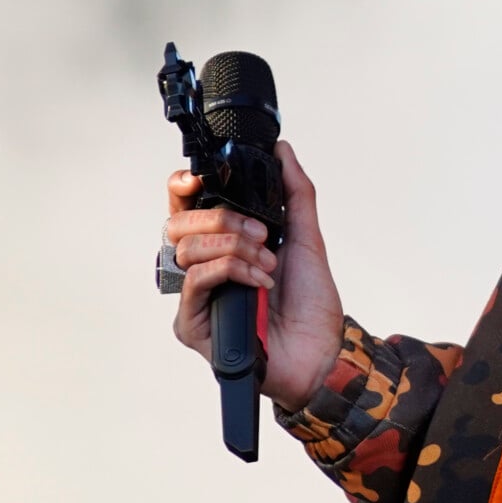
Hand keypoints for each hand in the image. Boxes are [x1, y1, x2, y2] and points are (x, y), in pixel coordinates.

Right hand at [165, 141, 343, 409]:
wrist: (322, 351)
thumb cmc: (311, 304)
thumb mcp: (305, 238)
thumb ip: (294, 193)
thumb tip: (283, 151)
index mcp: (221, 246)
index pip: (185, 208)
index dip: (183, 187)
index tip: (197, 177)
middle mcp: (202, 268)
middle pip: (178, 224)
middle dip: (222, 219)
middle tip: (261, 234)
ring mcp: (195, 296)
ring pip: (187, 249)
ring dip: (235, 248)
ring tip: (268, 264)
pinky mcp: (192, 324)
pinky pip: (196, 280)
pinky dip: (231, 270)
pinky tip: (259, 281)